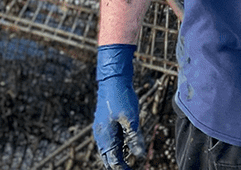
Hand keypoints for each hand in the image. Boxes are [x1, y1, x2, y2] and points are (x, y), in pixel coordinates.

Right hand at [92, 44, 145, 169]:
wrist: (113, 78)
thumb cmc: (121, 97)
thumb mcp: (131, 118)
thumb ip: (134, 137)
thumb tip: (139, 154)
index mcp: (106, 137)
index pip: (113, 161)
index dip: (122, 169)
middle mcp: (101, 135)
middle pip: (108, 158)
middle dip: (118, 166)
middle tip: (130, 169)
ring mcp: (102, 129)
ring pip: (109, 150)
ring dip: (117, 157)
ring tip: (127, 164)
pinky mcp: (105, 123)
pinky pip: (110, 140)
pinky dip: (117, 147)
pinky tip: (124, 147)